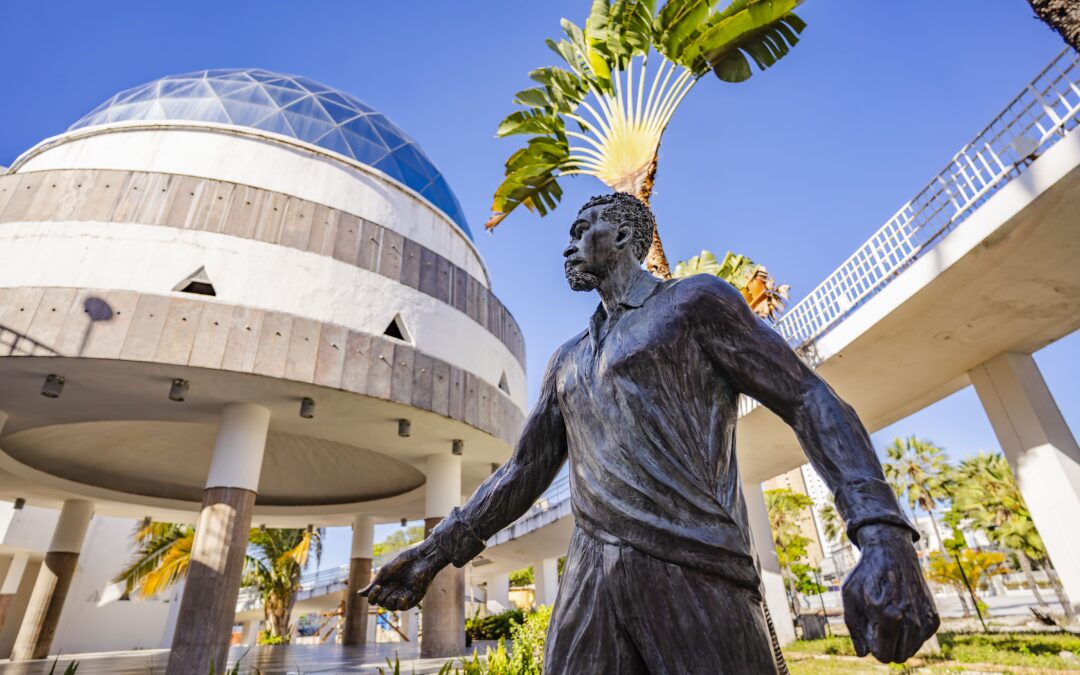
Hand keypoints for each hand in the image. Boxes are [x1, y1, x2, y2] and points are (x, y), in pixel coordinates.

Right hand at [360, 540, 448, 610]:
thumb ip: (372, 585)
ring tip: (399, 587)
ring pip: (390, 607)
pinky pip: (402, 608)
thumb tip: (358, 594)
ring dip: (392, 598)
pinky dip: (401, 603)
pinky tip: (404, 595)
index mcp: (386, 586)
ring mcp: (403, 596)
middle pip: (381, 603)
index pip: (374, 600)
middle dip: (385, 593)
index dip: (373, 596)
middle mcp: (393, 592)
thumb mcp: (384, 573)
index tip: (378, 586)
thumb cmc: (402, 563)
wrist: (420, 559)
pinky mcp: (414, 599)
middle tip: (394, 582)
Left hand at [842, 524, 939, 662]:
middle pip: (897, 656)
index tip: (870, 628)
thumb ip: (855, 629)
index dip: (873, 646)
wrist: (892, 551)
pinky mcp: (934, 618)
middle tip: (878, 620)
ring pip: (909, 650)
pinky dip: (910, 631)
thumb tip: (863, 653)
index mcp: (887, 616)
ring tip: (889, 614)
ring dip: (898, 639)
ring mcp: (925, 620)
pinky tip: (902, 610)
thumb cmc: (866, 574)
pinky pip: (919, 639)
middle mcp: (910, 620)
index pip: (883, 655)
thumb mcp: (850, 597)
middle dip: (885, 644)